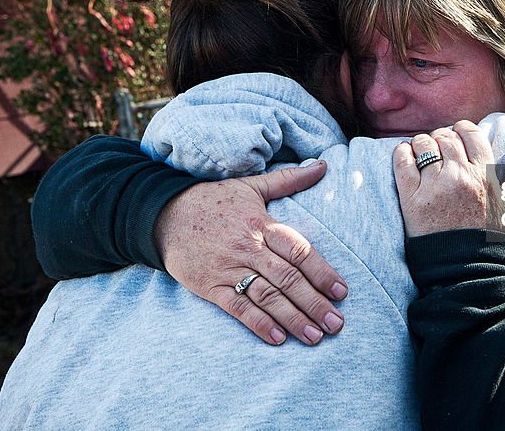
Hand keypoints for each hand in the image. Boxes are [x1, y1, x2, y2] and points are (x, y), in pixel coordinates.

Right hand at [155, 161, 347, 345]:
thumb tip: (323, 166)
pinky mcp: (209, 286)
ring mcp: (228, 268)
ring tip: (315, 336)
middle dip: (314, 303)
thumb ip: (289, 179)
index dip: (322, 272)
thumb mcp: (251, 185)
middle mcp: (248, 247)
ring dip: (293, 318)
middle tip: (336, 324)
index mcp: (261, 223)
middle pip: (287, 278)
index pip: (299, 250)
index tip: (342, 292)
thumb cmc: (213, 200)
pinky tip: (278, 338)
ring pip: (267, 296)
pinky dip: (259, 324)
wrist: (163, 214)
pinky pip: (237, 308)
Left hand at [394, 120, 504, 236]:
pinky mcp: (412, 197)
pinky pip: (402, 162)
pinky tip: (405, 155)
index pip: (470, 134)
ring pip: (423, 145)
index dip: (462, 130)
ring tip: (422, 153)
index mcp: (484, 174)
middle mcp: (459, 175)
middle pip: (445, 137)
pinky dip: (402, 153)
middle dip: (441, 137)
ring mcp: (434, 185)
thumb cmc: (491, 239)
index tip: (457, 135)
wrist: (464, 269)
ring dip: (422, 144)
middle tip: (439, 148)